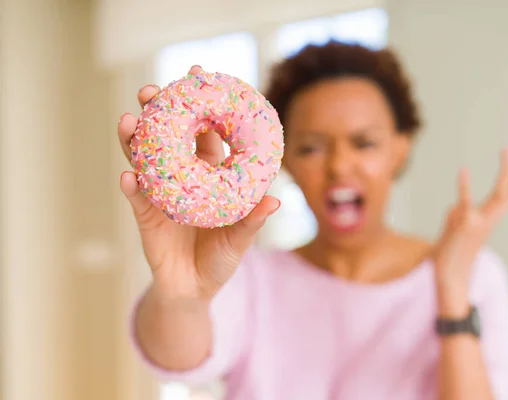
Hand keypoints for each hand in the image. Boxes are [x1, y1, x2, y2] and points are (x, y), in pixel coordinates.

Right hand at [117, 65, 279, 299]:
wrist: (194, 289)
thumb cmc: (221, 258)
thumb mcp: (241, 239)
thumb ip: (253, 221)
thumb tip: (275, 199)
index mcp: (208, 175)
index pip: (205, 133)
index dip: (202, 106)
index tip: (198, 75)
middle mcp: (182, 178)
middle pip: (168, 137)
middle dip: (157, 112)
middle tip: (150, 91)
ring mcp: (160, 194)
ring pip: (144, 160)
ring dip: (135, 141)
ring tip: (128, 121)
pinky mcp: (146, 218)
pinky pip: (138, 199)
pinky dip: (133, 187)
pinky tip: (129, 176)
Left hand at [432, 147, 507, 316]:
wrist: (448, 275)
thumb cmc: (452, 252)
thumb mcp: (456, 228)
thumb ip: (458, 214)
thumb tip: (454, 207)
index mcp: (491, 217)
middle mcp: (490, 217)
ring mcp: (479, 220)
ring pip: (498, 194)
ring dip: (504, 171)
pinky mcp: (463, 224)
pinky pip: (465, 202)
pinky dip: (464, 186)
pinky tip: (463, 169)